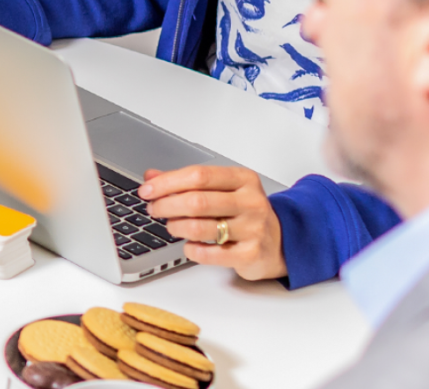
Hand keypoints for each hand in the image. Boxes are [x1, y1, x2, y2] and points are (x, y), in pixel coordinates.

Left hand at [139, 165, 285, 280]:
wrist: (280, 243)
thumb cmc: (245, 214)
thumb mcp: (222, 191)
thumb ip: (187, 183)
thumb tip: (151, 177)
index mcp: (243, 180)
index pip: (199, 175)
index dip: (167, 182)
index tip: (147, 189)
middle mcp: (251, 202)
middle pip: (197, 201)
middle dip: (166, 205)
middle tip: (153, 209)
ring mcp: (253, 229)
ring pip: (199, 227)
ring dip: (176, 227)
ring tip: (172, 226)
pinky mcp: (250, 254)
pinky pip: (209, 254)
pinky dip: (191, 249)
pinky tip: (189, 245)